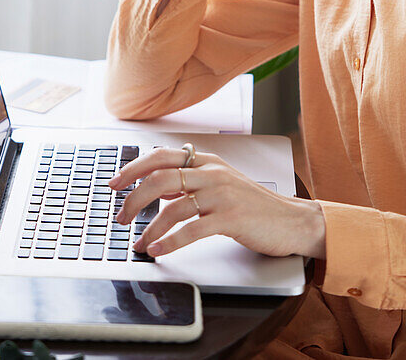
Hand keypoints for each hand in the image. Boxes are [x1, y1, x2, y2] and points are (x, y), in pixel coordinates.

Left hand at [109, 147, 325, 259]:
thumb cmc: (253, 205)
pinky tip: (158, 250)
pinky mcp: (231, 217)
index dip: (134, 168)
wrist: (291, 220)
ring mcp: (222, 194)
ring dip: (149, 227)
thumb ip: (190, 182)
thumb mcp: (219, 184)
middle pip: (161, 178)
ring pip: (173, 206)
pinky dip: (170, 241)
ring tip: (137, 242)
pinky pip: (192, 229)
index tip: (115, 182)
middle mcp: (212, 172)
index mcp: (207, 161)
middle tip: (120, 217)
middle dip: (134, 198)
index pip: (161, 156)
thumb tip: (156, 187)